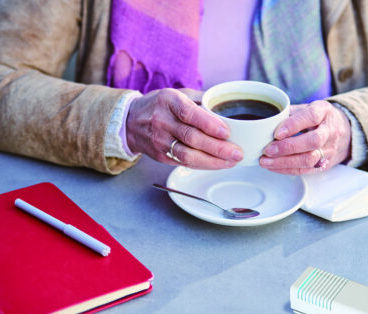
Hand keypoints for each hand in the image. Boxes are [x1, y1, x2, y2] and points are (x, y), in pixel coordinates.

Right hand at [126, 88, 242, 168]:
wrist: (130, 122)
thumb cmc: (160, 106)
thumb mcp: (177, 94)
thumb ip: (201, 100)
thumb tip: (227, 106)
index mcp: (168, 101)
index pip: (189, 113)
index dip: (209, 124)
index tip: (227, 132)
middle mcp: (162, 121)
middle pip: (191, 138)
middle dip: (217, 148)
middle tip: (237, 153)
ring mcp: (160, 141)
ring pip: (188, 155)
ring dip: (212, 161)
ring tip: (231, 162)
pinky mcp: (161, 156)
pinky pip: (184, 163)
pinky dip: (203, 165)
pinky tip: (218, 164)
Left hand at [260, 100, 351, 174]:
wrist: (344, 132)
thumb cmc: (318, 118)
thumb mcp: (307, 107)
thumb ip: (289, 113)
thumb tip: (266, 122)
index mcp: (323, 112)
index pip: (311, 117)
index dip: (293, 125)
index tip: (277, 133)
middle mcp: (329, 131)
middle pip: (313, 141)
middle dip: (288, 147)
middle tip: (268, 150)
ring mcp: (329, 149)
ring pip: (310, 159)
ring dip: (285, 162)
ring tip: (265, 161)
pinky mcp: (324, 164)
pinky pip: (306, 170)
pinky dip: (287, 170)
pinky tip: (273, 167)